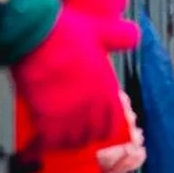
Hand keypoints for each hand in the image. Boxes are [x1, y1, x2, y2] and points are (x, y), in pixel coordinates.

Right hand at [10, 10, 140, 162]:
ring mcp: (71, 115)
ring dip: (67, 140)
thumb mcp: (101, 29)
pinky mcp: (48, 120)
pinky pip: (51, 142)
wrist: (37, 36)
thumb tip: (136, 36)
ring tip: (58, 135)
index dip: (105, 125)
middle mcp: (92, 106)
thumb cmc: (67, 31)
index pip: (113, 120)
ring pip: (73, 142)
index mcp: (106, 88)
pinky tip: (41, 138)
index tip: (96, 124)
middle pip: (94, 134)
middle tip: (75, 130)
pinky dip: (47, 143)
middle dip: (86, 134)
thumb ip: (120, 36)